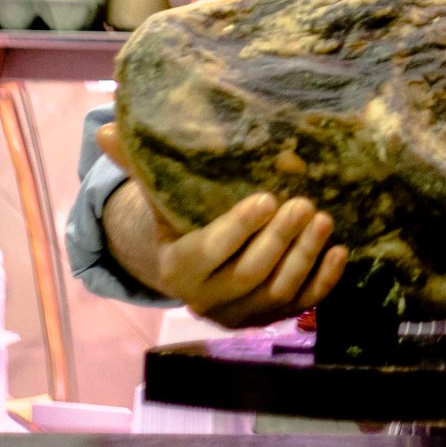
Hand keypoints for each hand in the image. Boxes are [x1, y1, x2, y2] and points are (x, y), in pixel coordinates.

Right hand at [96, 124, 348, 328]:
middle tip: (305, 204)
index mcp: (179, 267)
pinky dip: (324, 281)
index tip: (266, 198)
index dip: (238, 228)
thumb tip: (105, 129)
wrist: (203, 265)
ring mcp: (244, 313)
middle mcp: (208, 299)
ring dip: (305, 256)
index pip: (209, 252)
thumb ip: (141, 165)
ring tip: (324, 219)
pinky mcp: (273, 317)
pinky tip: (339, 251)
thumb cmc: (186, 219)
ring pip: (278, 291)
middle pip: (249, 273)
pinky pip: (303, 304)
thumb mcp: (163, 196)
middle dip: (279, 239)